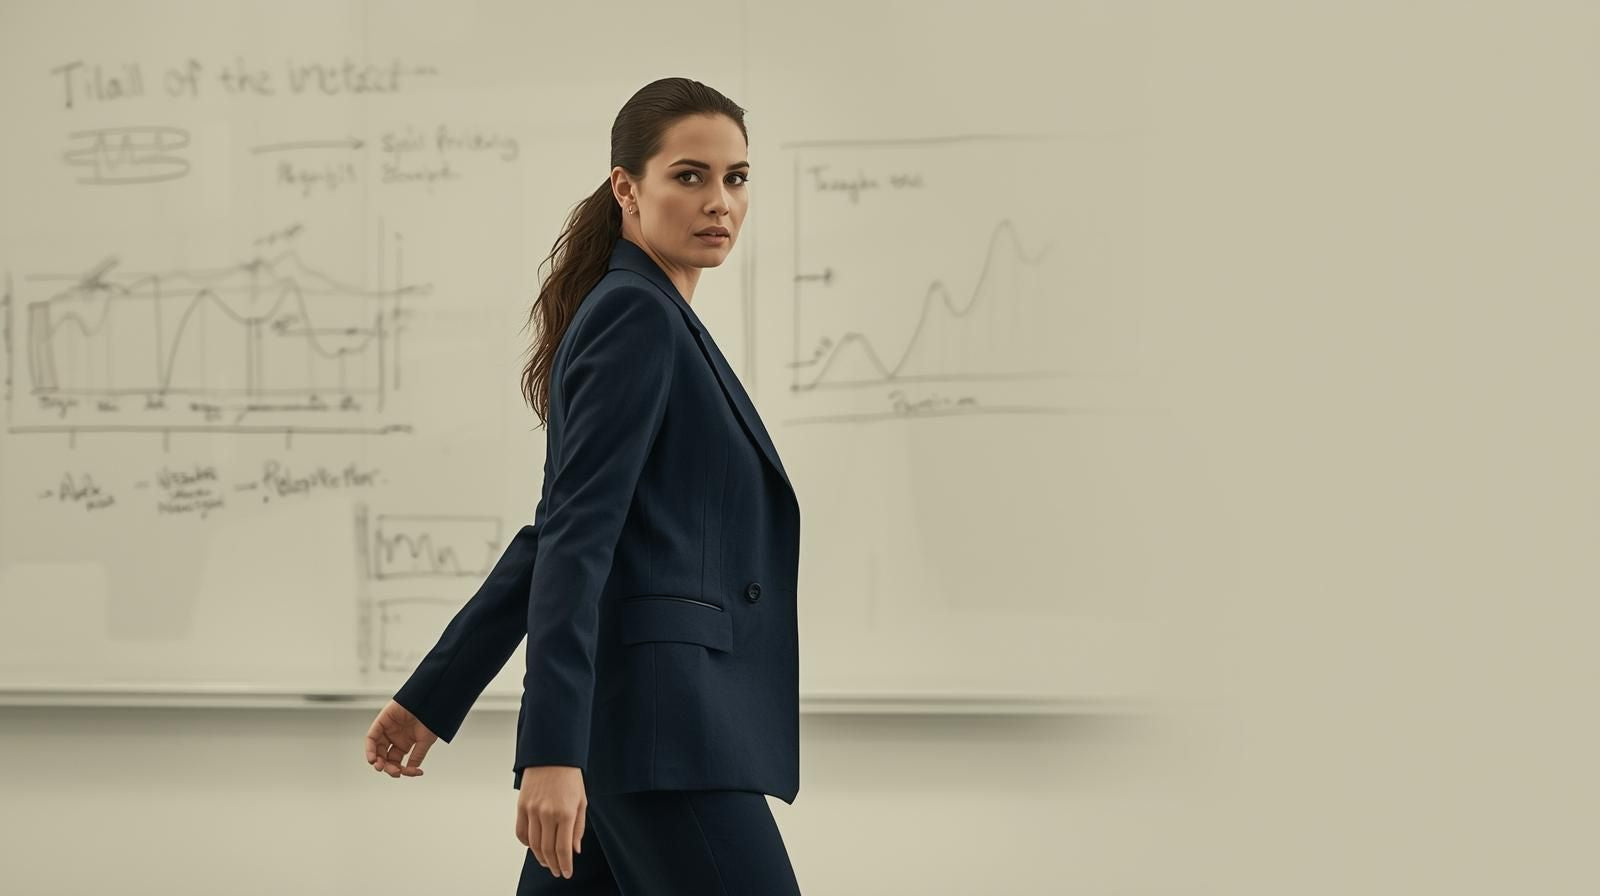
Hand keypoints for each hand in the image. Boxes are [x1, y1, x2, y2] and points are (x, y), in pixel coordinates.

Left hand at [364, 699, 436, 777]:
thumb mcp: (425, 741)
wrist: (430, 701)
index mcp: (404, 744)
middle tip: (393, 771)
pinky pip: (372, 737)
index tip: (408, 772)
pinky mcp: (382, 721)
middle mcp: (394, 738)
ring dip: (376, 760)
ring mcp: (388, 730)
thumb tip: (410, 770)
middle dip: (387, 767)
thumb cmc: (430, 717)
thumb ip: (416, 756)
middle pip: (385, 758)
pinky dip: (370, 748)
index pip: (396, 762)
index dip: (400, 770)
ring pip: (376, 749)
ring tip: (380, 766)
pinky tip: (373, 758)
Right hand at [516, 765, 586, 879]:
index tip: (566, 873)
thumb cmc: (570, 777)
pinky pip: (521, 832)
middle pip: (547, 849)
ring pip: (533, 844)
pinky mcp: (521, 806)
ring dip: (540, 857)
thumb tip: (575, 850)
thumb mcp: (582, 802)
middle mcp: (547, 813)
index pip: (563, 848)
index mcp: (565, 813)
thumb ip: (578, 828)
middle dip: (553, 864)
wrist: (552, 755)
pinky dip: (526, 843)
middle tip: (556, 871)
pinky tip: (533, 847)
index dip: (564, 864)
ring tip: (547, 862)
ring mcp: (532, 810)